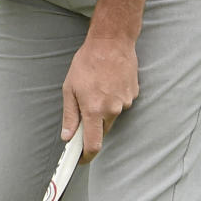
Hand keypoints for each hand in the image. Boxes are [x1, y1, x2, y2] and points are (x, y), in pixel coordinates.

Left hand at [61, 37, 138, 163]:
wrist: (111, 42)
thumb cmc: (87, 62)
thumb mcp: (70, 88)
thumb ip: (70, 115)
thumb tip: (68, 135)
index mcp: (94, 110)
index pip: (93, 144)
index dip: (86, 156)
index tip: (81, 159)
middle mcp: (112, 109)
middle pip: (102, 130)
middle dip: (93, 125)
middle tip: (84, 106)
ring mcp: (125, 102)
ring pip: (112, 116)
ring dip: (103, 109)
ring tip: (97, 86)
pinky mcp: (133, 94)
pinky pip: (121, 103)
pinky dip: (113, 98)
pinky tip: (107, 82)